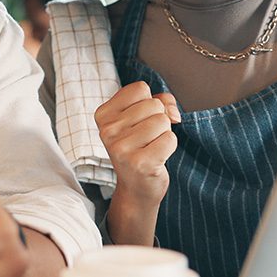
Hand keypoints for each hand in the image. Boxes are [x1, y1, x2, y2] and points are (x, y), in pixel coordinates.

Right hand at [94, 80, 180, 204]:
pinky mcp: (139, 163)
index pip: (140, 88)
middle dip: (159, 119)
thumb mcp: (143, 117)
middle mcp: (107, 130)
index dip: (149, 102)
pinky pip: (170, 139)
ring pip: (163, 120)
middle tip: (146, 138)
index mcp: (103, 114)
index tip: (141, 120)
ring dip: (164, 133)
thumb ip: (161, 101)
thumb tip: (173, 114)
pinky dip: (169, 147)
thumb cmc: (141, 146)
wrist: (136, 187)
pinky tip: (156, 157)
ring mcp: (121, 148)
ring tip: (151, 147)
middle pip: (154, 104)